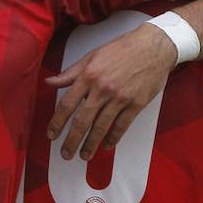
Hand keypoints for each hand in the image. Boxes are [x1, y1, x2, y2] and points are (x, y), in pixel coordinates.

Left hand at [44, 22, 176, 159]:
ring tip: (84, 155)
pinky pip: (121, 126)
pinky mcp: (136, 104)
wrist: (153, 47)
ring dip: (90, 144)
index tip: (52, 134)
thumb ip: (70, 72)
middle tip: (66, 154)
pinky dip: (112, 138)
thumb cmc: (122, 49)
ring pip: (101, 127)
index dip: (57, 122)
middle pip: (82, 121)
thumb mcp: (92, 56)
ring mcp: (120, 97)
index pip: (67, 104)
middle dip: (72, 140)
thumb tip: (50, 81)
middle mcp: (102, 88)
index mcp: (89, 75)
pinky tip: (106, 145)